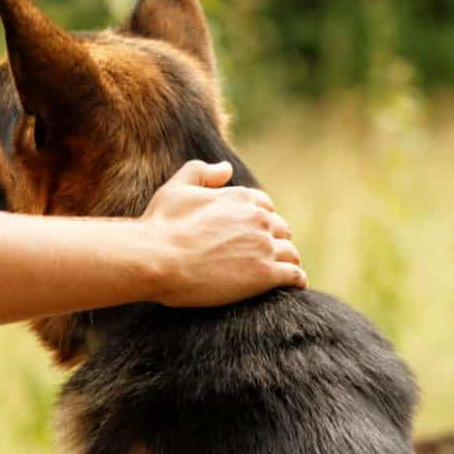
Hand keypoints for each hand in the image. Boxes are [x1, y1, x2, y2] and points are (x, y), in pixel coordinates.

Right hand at [139, 160, 306, 307]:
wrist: (156, 259)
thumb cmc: (161, 226)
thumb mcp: (176, 188)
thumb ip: (201, 172)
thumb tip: (227, 168)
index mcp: (239, 197)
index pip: (265, 206)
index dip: (260, 220)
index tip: (254, 232)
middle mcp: (257, 218)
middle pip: (281, 229)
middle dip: (275, 239)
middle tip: (265, 255)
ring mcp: (264, 246)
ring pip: (290, 252)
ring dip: (287, 260)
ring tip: (282, 270)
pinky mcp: (266, 274)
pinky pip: (295, 275)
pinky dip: (297, 279)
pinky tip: (294, 285)